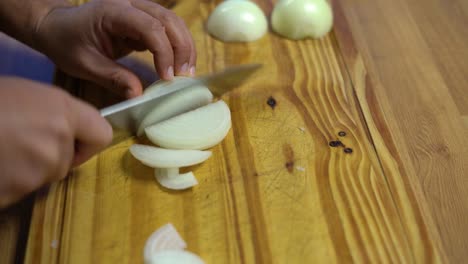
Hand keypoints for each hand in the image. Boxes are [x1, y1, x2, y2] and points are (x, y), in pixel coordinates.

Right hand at [0, 77, 111, 207]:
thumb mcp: (23, 92)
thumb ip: (55, 112)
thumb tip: (67, 127)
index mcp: (63, 111)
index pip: (102, 134)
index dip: (88, 140)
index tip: (73, 140)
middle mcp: (57, 141)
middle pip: (68, 160)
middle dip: (50, 156)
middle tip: (19, 141)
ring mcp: (36, 170)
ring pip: (43, 176)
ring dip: (27, 169)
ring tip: (2, 149)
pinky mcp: (16, 192)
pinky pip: (20, 190)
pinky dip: (8, 182)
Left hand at [35, 0, 196, 97]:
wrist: (57, 27)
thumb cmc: (66, 43)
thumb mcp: (85, 65)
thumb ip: (113, 78)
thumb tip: (138, 96)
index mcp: (113, 11)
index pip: (150, 27)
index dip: (163, 52)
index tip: (166, 78)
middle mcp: (130, 4)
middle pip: (169, 20)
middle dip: (182, 49)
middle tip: (184, 77)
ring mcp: (138, 10)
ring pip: (173, 22)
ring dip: (185, 47)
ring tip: (186, 73)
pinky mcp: (143, 19)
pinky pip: (168, 29)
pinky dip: (177, 46)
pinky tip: (179, 66)